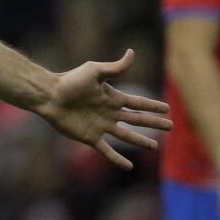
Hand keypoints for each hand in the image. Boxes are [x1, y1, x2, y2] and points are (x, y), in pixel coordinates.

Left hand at [37, 49, 172, 169]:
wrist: (49, 95)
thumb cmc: (69, 80)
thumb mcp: (94, 71)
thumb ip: (115, 67)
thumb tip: (132, 52)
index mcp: (111, 97)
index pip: (137, 102)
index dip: (152, 105)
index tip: (167, 108)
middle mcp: (109, 112)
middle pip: (136, 119)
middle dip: (153, 123)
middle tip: (170, 126)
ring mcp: (100, 126)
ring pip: (126, 136)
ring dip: (140, 141)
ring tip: (155, 146)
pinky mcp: (90, 137)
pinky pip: (107, 150)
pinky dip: (117, 159)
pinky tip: (129, 167)